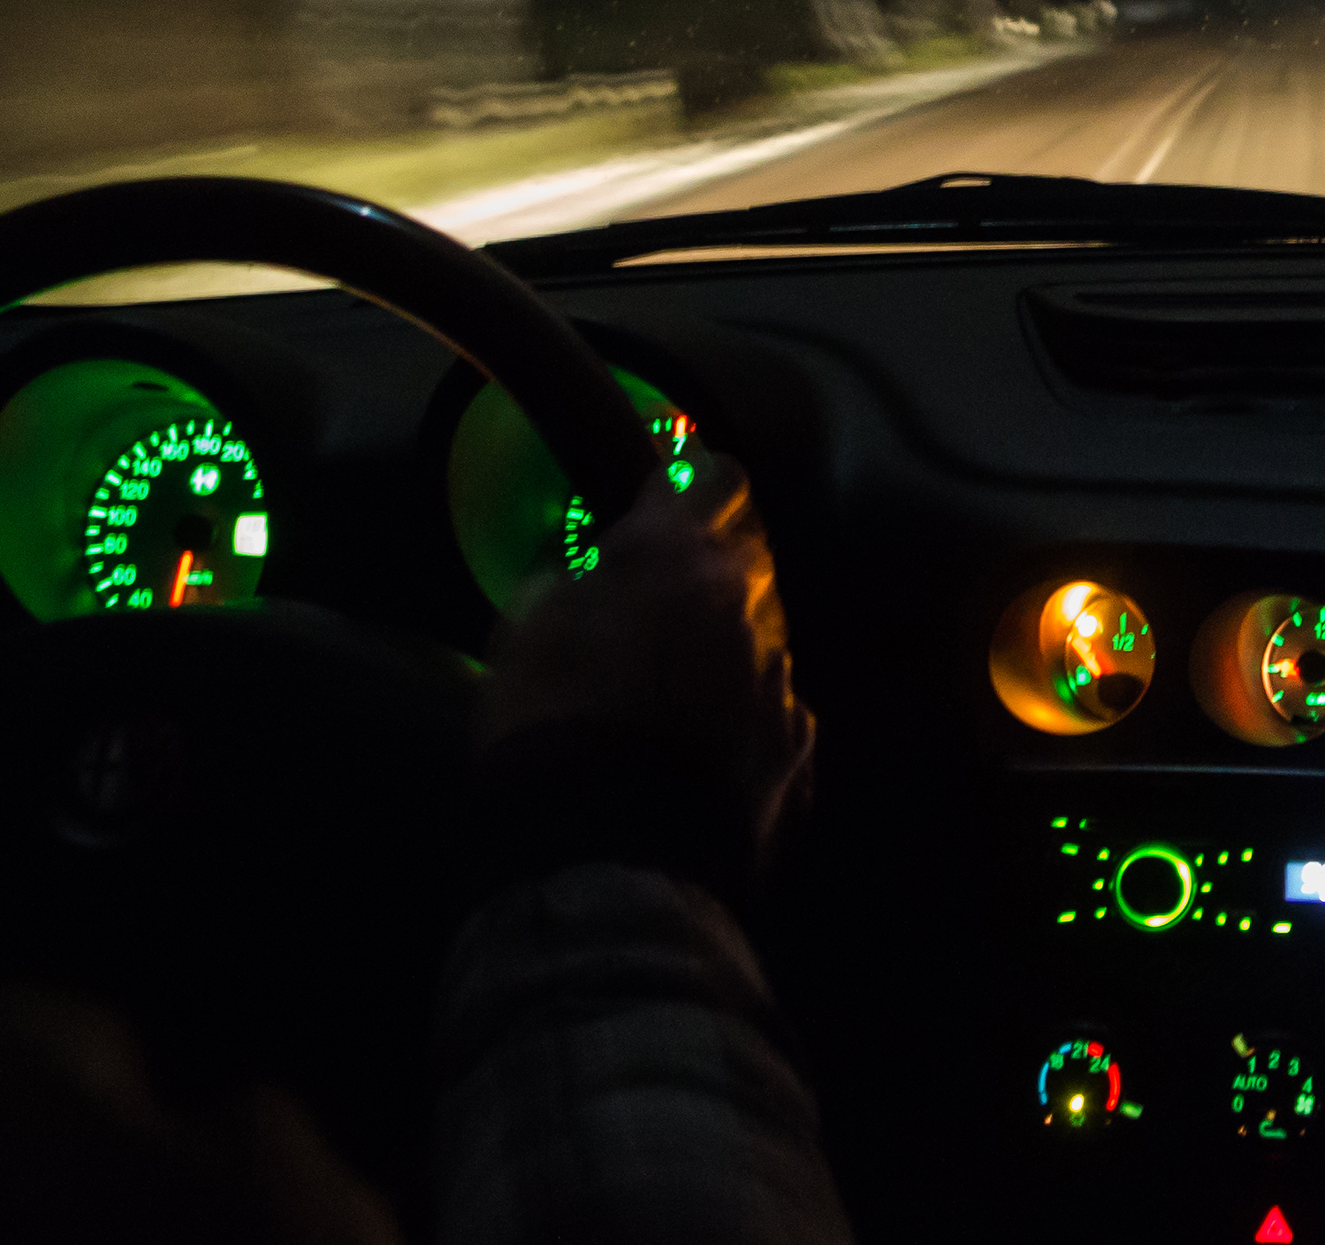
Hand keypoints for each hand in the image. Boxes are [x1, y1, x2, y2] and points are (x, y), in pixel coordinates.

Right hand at [476, 452, 814, 887]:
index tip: (673, 483)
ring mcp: (779, 677)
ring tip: (675, 686)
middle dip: (712, 560)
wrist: (603, 849)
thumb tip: (592, 561)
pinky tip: (705, 746)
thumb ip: (573, 573)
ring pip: (762, 632)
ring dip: (728, 642)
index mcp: (678, 557)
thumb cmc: (548, 723)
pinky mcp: (797, 746)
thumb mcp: (527, 625)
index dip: (690, 475)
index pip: (709, 476)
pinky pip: (776, 708)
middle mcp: (746, 603)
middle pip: (746, 552)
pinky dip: (746, 713)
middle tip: (664, 590)